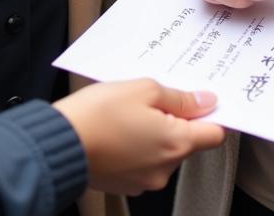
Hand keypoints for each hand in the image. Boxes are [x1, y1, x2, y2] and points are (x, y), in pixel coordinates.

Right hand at [53, 79, 224, 194]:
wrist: (58, 143)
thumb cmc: (99, 115)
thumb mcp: (146, 89)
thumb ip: (181, 98)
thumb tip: (206, 101)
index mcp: (176, 144)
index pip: (215, 134)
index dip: (213, 114)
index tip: (205, 100)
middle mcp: (164, 169)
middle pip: (187, 141)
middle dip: (177, 119)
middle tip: (157, 98)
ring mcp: (144, 180)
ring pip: (164, 151)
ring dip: (156, 131)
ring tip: (132, 111)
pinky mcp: (125, 184)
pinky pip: (144, 161)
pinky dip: (138, 145)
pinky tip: (121, 128)